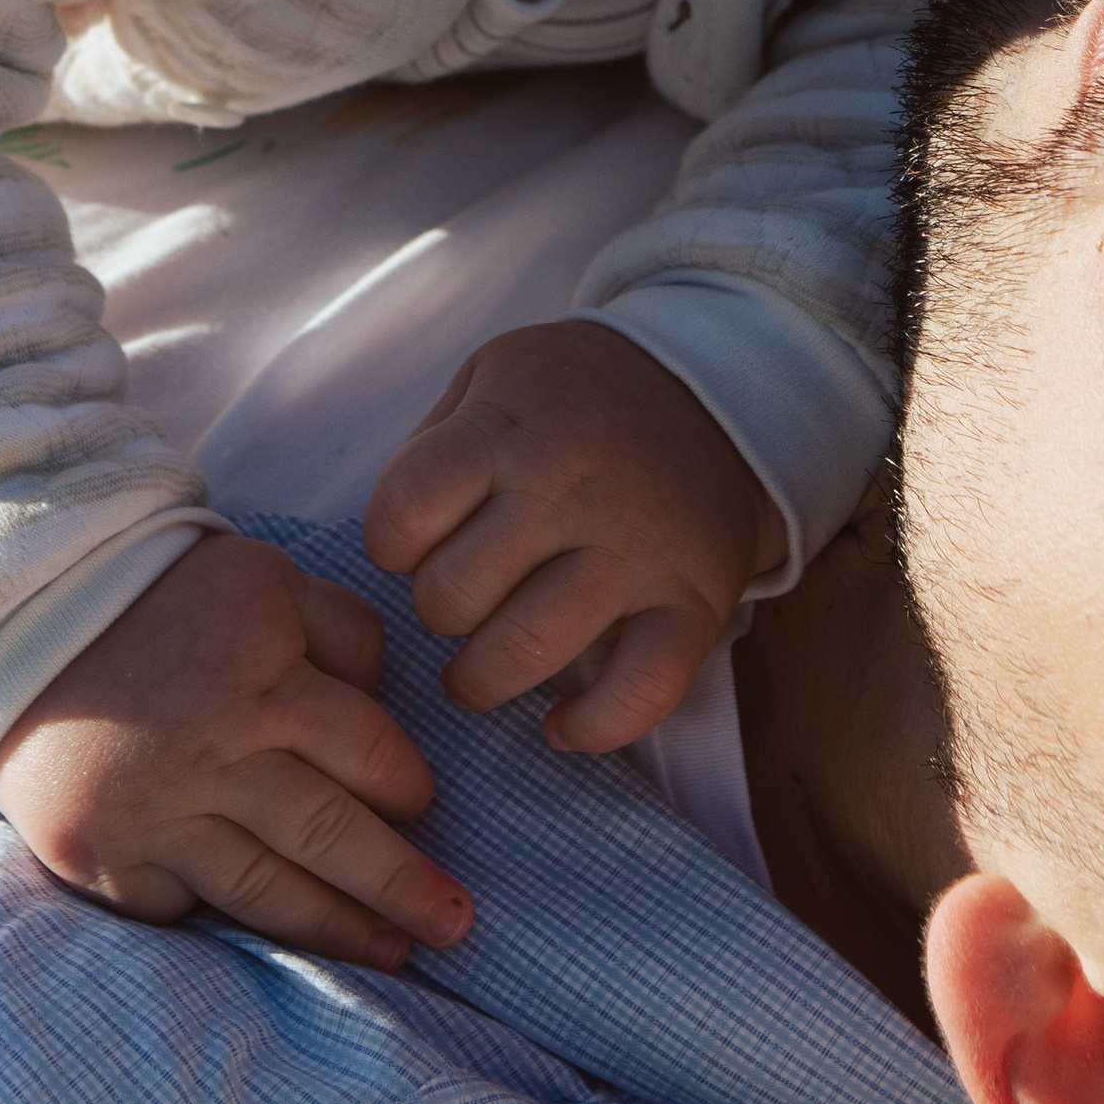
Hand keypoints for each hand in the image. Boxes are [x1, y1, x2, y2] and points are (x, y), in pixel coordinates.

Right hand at [0, 534, 473, 972]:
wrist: (19, 622)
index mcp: (266, 678)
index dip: (410, 787)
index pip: (370, 752)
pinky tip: (278, 945)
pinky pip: (184, 910)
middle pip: (333, 836)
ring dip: (340, 930)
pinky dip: (230, 927)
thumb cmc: (163, 599)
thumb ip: (341, 633)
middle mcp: (215, 753)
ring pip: (269, 891)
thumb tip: (389, 700)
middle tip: (456, 925)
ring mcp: (155, 815)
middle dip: (404, 888)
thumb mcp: (265, 580)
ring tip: (395, 956)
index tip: (426, 808)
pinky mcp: (102, 859)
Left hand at [362, 319, 785, 752]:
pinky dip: (590, 728)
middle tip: (454, 602)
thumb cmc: (576, 397)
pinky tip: (559, 723)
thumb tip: (395, 541)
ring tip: (478, 671)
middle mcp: (575, 488)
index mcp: (514, 426)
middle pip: (456, 592)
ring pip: (526, 651)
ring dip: (481, 680)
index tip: (410, 546)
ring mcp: (640, 550)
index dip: (389, 543)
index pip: (407, 507)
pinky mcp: (696, 603)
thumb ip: (436, 446)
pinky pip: (639, 694)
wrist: (714, 399)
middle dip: (436, 611)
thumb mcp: (493, 375)